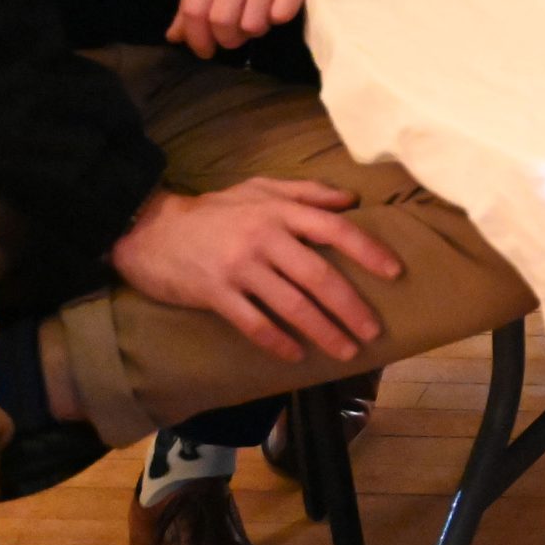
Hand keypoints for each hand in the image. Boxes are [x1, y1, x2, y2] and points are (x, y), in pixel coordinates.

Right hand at [111, 182, 401, 365]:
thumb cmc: (213, 209)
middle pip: (319, 276)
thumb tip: (351, 200)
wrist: (150, 229)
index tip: (394, 273)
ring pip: (292, 305)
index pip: (335, 229)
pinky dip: (278, 342)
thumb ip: (307, 192)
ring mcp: (240, 268)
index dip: (368, 251)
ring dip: (323, 331)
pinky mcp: (215, 294)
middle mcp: (264, 238)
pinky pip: (254, 323)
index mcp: (280, 211)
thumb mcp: (260, 188)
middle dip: (351, 307)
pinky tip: (297, 356)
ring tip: (347, 351)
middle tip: (374, 330)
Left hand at [167, 0, 372, 59]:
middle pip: (221, 18)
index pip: (194, 5)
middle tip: (238, 39)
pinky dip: (280, 18)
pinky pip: (283, 11)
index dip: (196, 37)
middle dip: (228, 39)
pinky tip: (282, 5)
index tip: (205, 51)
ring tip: (262, 20)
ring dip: (256, 31)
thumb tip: (176, 35)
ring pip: (252, 20)